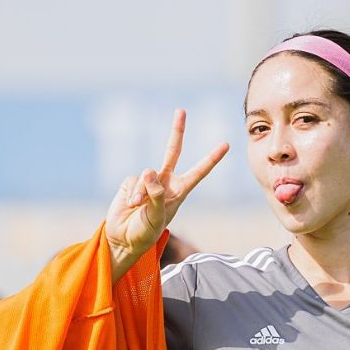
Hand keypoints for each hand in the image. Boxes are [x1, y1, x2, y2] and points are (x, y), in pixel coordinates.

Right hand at [106, 109, 228, 280]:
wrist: (123, 238)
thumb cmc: (146, 232)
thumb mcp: (157, 216)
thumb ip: (156, 193)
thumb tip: (149, 170)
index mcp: (180, 191)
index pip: (199, 171)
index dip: (212, 158)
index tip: (226, 144)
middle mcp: (166, 182)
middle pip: (173, 151)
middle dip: (177, 131)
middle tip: (181, 111)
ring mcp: (148, 181)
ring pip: (147, 174)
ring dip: (142, 192)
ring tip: (138, 208)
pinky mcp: (131, 182)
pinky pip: (133, 181)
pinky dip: (132, 193)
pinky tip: (130, 205)